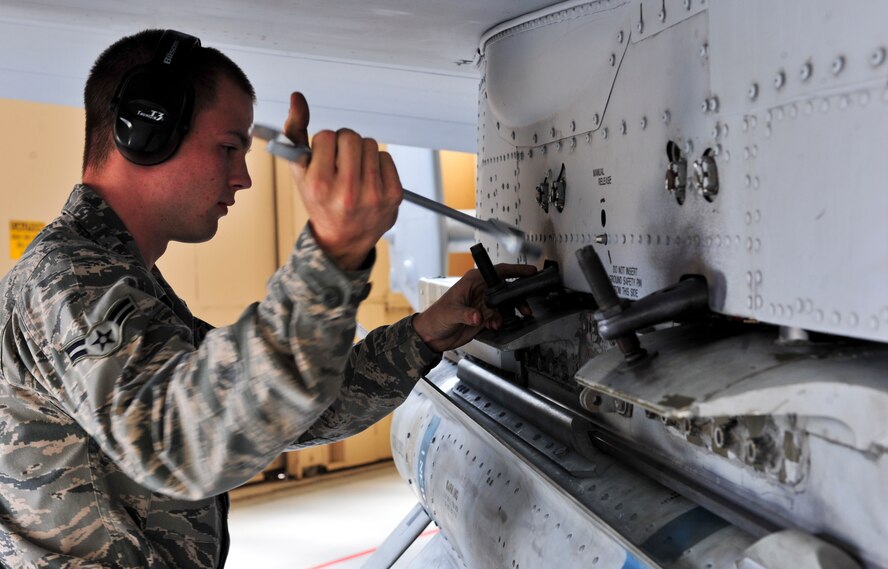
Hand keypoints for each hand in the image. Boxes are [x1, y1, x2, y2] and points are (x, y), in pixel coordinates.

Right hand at [283, 92, 401, 269]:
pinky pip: (386, 157)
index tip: (324, 160)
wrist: (344, 238)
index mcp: (319, 186)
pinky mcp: (393, 196)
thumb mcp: (300, 171)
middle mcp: (346, 192)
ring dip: (361, 153)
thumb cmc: (320, 200)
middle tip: (341, 161)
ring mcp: (373, 195)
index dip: (324, 144)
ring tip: (354, 172)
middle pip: (350, 136)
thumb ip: (294, 132)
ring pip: (369, 144)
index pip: (326, 136)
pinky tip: (369, 180)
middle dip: (344, 143)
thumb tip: (297, 97)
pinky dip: (377, 163)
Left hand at [412, 263, 538, 351]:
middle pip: (506, 289)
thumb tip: (478, 316)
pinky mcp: (484, 317)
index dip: (516, 270)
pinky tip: (494, 326)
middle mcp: (480, 291)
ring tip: (507, 320)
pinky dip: (501, 322)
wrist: (431, 335)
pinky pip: (500, 317)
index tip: (530, 271)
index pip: (498, 271)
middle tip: (525, 307)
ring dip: (510, 313)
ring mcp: (483, 304)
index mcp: (472, 281)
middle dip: (517, 298)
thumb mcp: (450, 313)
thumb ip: (465, 314)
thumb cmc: (435, 317)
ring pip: (505, 305)